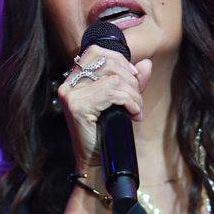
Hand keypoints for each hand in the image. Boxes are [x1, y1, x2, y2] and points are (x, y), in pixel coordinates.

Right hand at [57, 46, 152, 174]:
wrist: (96, 163)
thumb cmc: (107, 132)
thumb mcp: (121, 101)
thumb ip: (132, 81)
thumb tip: (146, 63)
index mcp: (73, 79)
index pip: (96, 51)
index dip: (119, 60)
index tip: (133, 77)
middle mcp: (68, 84)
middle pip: (109, 63)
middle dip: (131, 80)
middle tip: (137, 101)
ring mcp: (71, 95)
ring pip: (114, 79)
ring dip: (134, 94)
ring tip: (136, 109)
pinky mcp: (78, 107)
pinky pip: (114, 93)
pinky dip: (131, 102)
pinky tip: (134, 114)